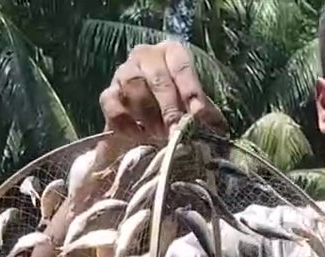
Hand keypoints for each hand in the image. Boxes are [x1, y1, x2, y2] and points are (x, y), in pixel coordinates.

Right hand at [99, 41, 224, 138]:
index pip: (181, 64)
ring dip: (148, 114)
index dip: (191, 89)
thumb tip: (217, 128)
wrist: (145, 127)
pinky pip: (112, 104)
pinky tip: (139, 136)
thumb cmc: (177, 108)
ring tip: (160, 135)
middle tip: (177, 131)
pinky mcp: (108, 94)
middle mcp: (145, 56)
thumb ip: (204, 113)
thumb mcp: (194, 108)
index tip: (198, 114)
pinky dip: (126, 122)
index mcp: (171, 53)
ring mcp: (123, 72)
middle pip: (156, 76)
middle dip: (169, 106)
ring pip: (132, 86)